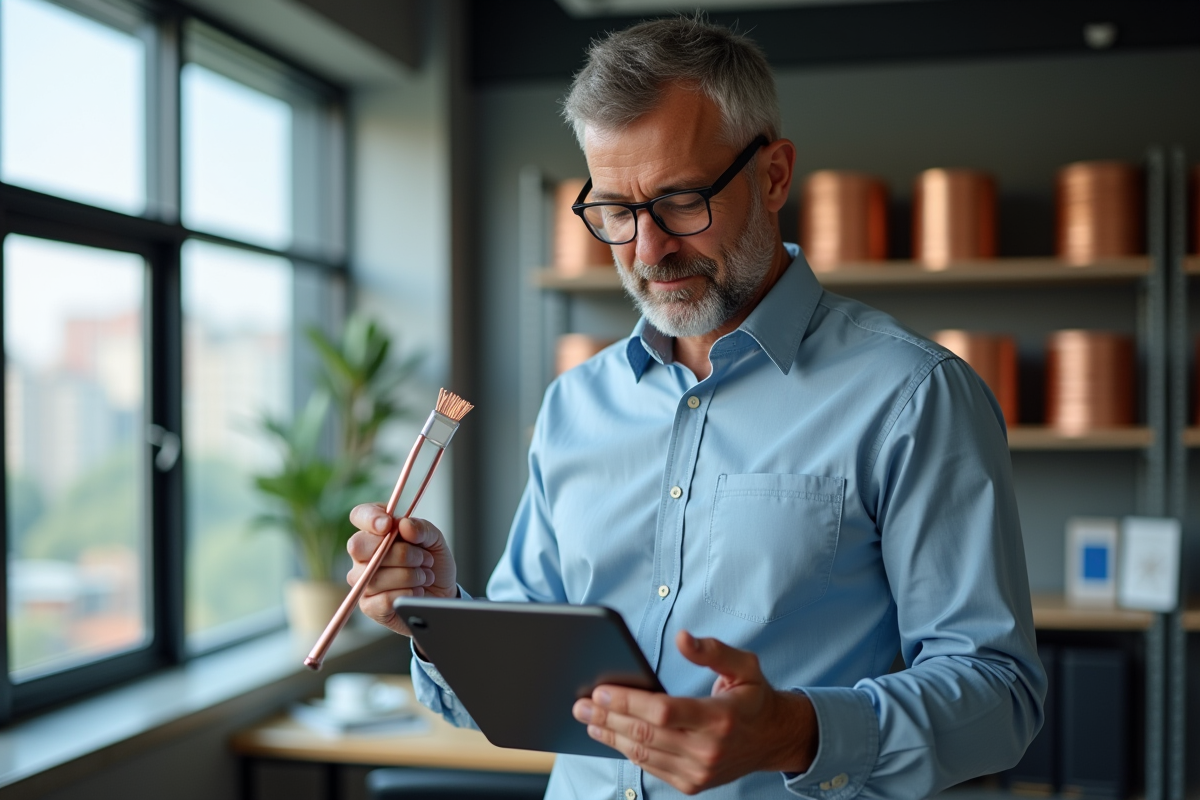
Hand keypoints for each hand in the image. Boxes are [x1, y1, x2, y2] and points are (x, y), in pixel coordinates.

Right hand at [347, 504, 457, 636]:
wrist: (443, 593)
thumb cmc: (432, 563)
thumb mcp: (435, 540)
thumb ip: (422, 529)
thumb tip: (404, 525)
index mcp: (376, 532)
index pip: (359, 515)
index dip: (370, 518)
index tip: (389, 525)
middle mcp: (363, 555)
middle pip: (360, 547)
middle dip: (400, 553)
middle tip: (423, 558)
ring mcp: (363, 581)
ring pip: (375, 576)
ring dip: (409, 575)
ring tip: (425, 576)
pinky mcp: (369, 606)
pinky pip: (382, 599)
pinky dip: (406, 594)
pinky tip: (417, 592)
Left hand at [572, 630, 817, 794]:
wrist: (774, 739)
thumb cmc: (754, 696)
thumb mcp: (744, 665)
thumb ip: (713, 651)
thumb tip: (682, 638)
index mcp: (720, 718)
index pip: (663, 711)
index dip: (629, 701)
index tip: (602, 689)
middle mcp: (708, 749)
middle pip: (646, 734)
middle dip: (608, 717)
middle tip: (581, 703)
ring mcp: (699, 771)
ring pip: (643, 753)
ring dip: (611, 735)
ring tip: (588, 719)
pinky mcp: (692, 783)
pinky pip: (651, 767)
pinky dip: (627, 751)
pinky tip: (611, 735)